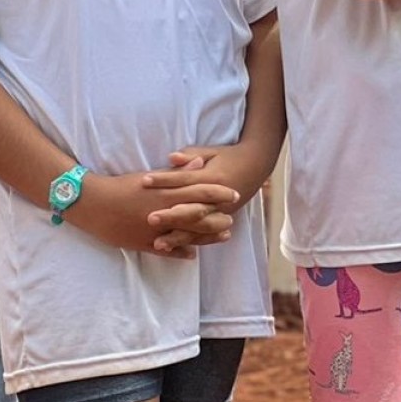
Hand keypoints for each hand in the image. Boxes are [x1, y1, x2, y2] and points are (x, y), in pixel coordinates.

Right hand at [72, 170, 236, 258]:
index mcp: (166, 193)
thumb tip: (199, 164)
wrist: (93, 203)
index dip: (219, 193)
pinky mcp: (142, 243)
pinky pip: (166, 250)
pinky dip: (180, 252)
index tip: (234, 194)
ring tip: (223, 236)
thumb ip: (177, 173)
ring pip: (187, 235)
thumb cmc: (122, 186)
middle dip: (218, 218)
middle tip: (233, 219)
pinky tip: (192, 255)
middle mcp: (164, 212)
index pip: (200, 192)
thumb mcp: (151, 176)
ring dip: (207, 236)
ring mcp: (154, 230)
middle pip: (199, 216)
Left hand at [142, 142, 273, 251]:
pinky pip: (203, 235)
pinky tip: (174, 250)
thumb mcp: (212, 151)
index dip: (164, 179)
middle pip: (191, 208)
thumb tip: (171, 158)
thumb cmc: (230, 156)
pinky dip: (188, 243)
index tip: (144, 181)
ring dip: (178, 236)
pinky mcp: (221, 218)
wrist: (256, 164)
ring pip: (197, 227)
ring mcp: (220, 210)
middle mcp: (216, 197)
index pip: (183, 179)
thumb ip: (191, 154)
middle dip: (170, 215)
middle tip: (150, 218)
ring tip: (158, 244)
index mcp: (212, 177)